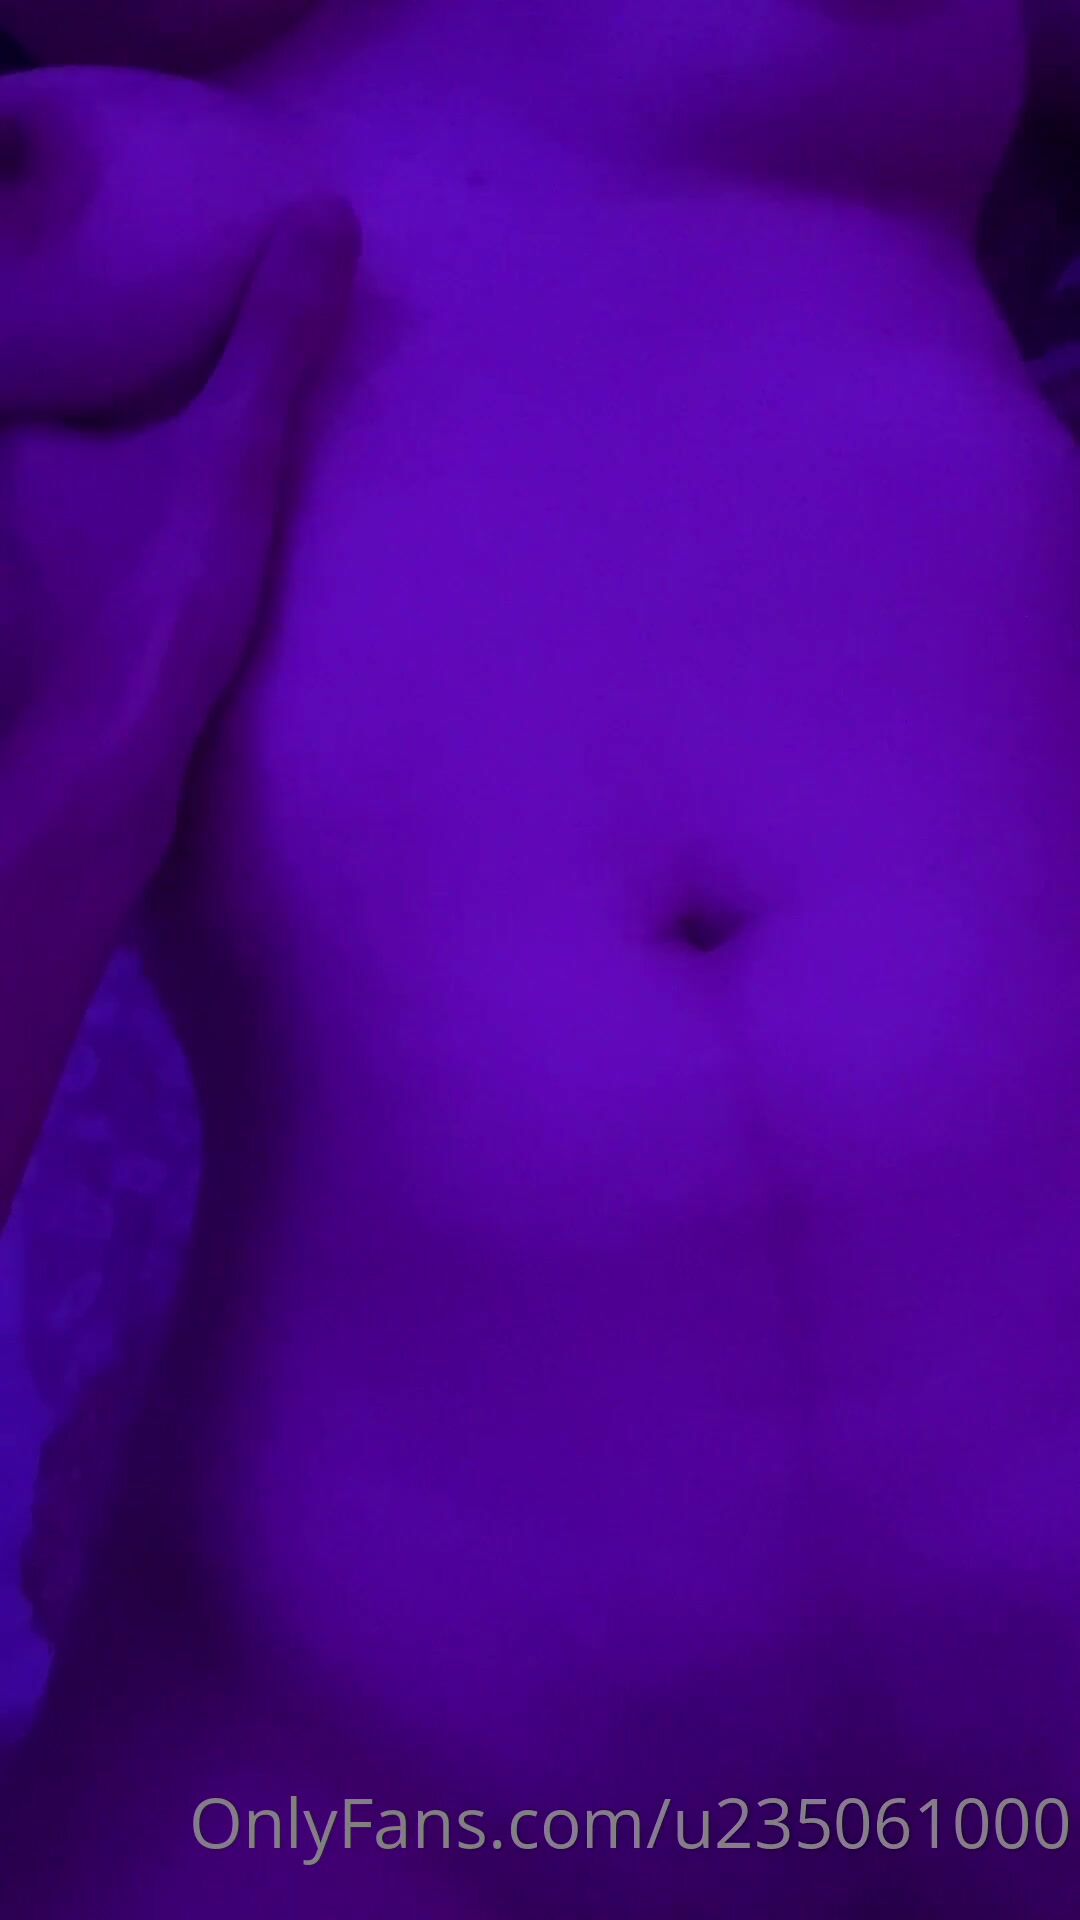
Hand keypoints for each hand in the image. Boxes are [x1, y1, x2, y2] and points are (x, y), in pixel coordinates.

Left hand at [0, 194, 358, 825]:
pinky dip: (79, 572)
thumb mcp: (231, 454)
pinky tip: (137, 576)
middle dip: (71, 422)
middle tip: (140, 395)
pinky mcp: (23, 657)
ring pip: (36, 526)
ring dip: (75, 508)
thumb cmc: (146, 601)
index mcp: (7, 438)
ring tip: (142, 481)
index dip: (55, 331)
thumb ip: (273, 342)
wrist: (102, 774)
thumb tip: (326, 215)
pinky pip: (47, 588)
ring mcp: (0, 589)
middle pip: (33, 440)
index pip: (22, 355)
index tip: (96, 307)